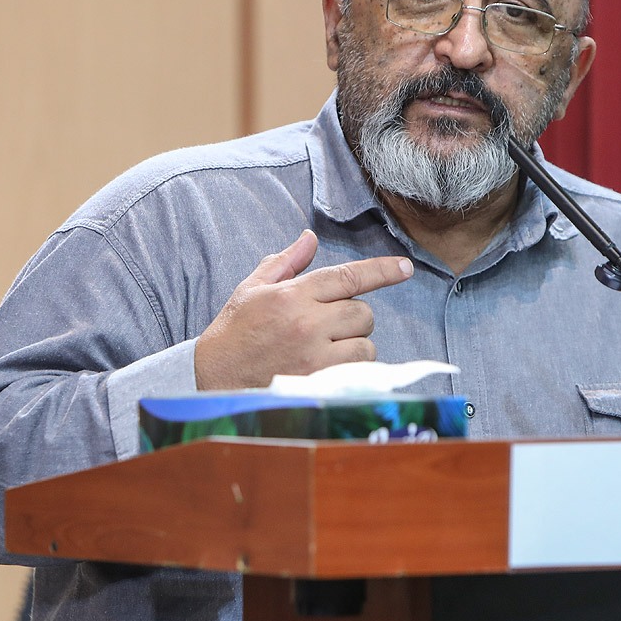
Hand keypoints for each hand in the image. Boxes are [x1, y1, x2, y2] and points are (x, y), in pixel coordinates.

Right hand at [193, 229, 414, 389]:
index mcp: (292, 294)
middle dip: (353, 318)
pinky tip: (329, 368)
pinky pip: (358, 370)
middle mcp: (307, 322)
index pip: (348, 276)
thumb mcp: (252, 289)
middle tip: (328, 326)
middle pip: (363, 312)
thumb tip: (309, 238)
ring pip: (365, 343)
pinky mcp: (319, 382)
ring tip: (327, 350)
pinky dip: (352, 368)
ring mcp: (315, 355)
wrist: (215, 380)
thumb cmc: (234, 333)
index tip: (405, 268)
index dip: (382, 270)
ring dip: (354, 345)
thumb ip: (285, 262)